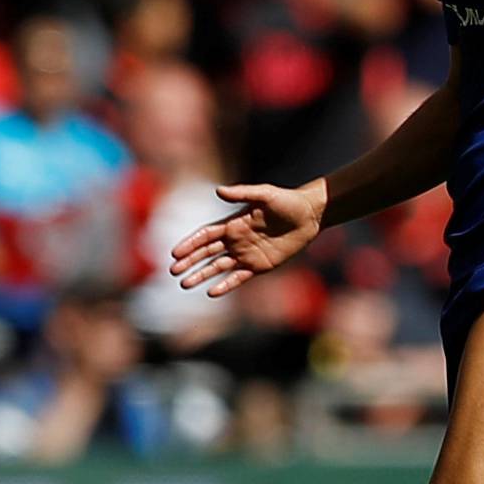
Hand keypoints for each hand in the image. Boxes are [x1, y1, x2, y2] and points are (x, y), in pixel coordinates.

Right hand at [168, 181, 323, 297]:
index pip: (206, 236)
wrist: (310, 215)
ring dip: (201, 275)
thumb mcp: (265, 194)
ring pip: (218, 267)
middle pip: (207, 253)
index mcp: (233, 223)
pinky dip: (225, 285)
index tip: (175, 253)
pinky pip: (238, 278)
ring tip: (185, 284)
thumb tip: (218, 191)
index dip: (190, 244)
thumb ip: (242, 193)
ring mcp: (247, 254)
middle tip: (173, 272)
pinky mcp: (260, 266)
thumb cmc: (287, 201)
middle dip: (190, 262)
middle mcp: (236, 240)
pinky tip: (212, 292)